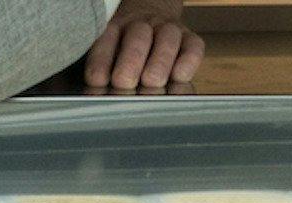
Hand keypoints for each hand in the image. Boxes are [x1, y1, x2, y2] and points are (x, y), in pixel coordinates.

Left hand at [84, 0, 203, 92]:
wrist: (153, 20)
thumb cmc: (125, 49)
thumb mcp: (108, 53)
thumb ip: (102, 70)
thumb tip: (101, 93)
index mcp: (116, 29)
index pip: (106, 42)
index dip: (101, 62)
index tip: (98, 82)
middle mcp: (142, 26)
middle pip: (138, 38)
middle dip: (130, 63)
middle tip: (124, 83)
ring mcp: (168, 32)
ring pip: (167, 40)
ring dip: (158, 63)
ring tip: (151, 81)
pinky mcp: (191, 41)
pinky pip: (193, 49)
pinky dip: (187, 64)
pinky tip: (177, 78)